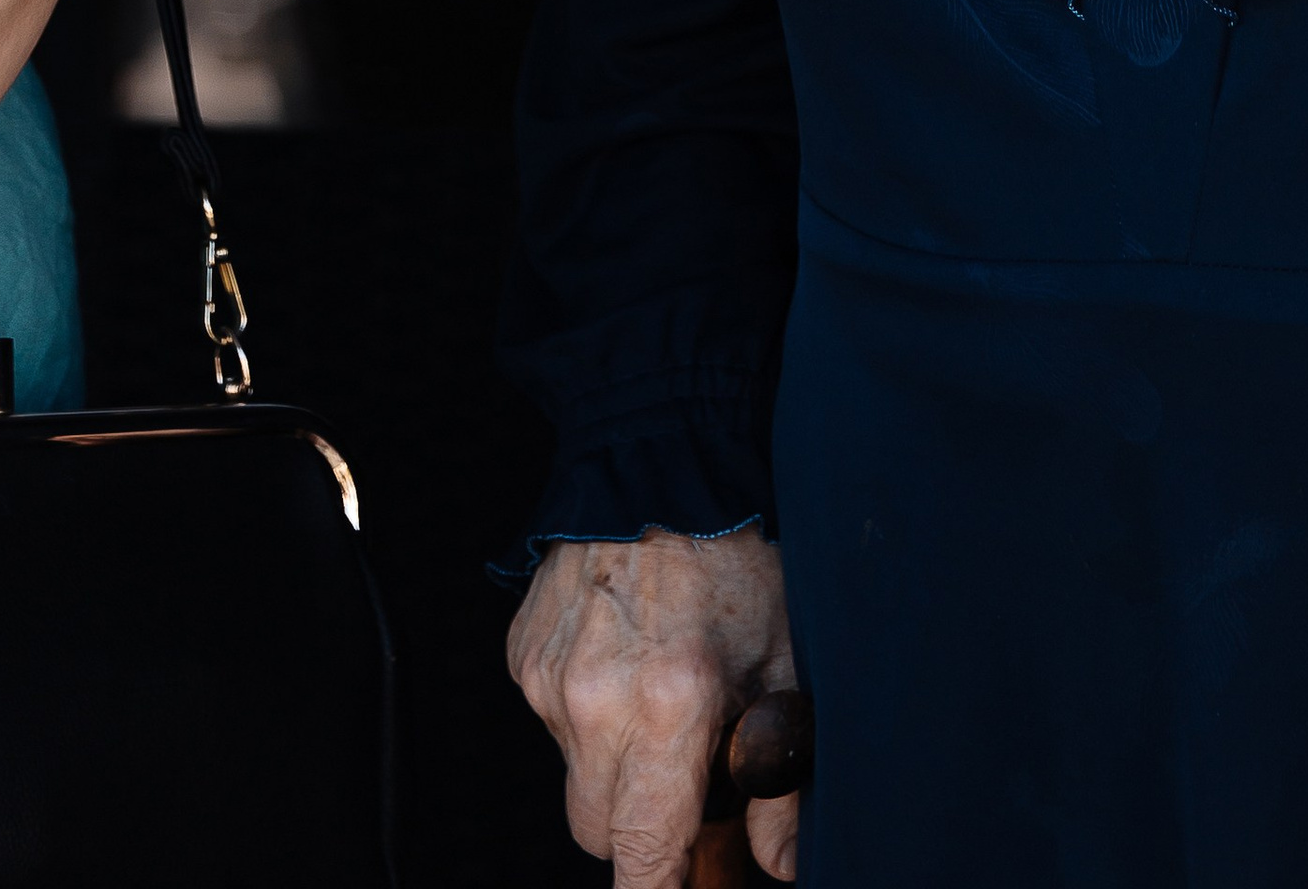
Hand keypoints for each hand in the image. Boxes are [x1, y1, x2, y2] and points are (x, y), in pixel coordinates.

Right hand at [508, 528, 800, 883]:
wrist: (659, 459)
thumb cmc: (735, 556)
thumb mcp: (785, 656)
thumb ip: (783, 773)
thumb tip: (782, 863)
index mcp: (669, 707)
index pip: (641, 852)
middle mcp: (597, 702)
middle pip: (599, 833)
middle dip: (638, 823)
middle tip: (683, 769)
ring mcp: (550, 681)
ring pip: (575, 777)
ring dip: (613, 762)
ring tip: (658, 689)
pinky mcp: (522, 658)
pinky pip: (551, 722)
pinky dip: (586, 711)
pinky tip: (625, 653)